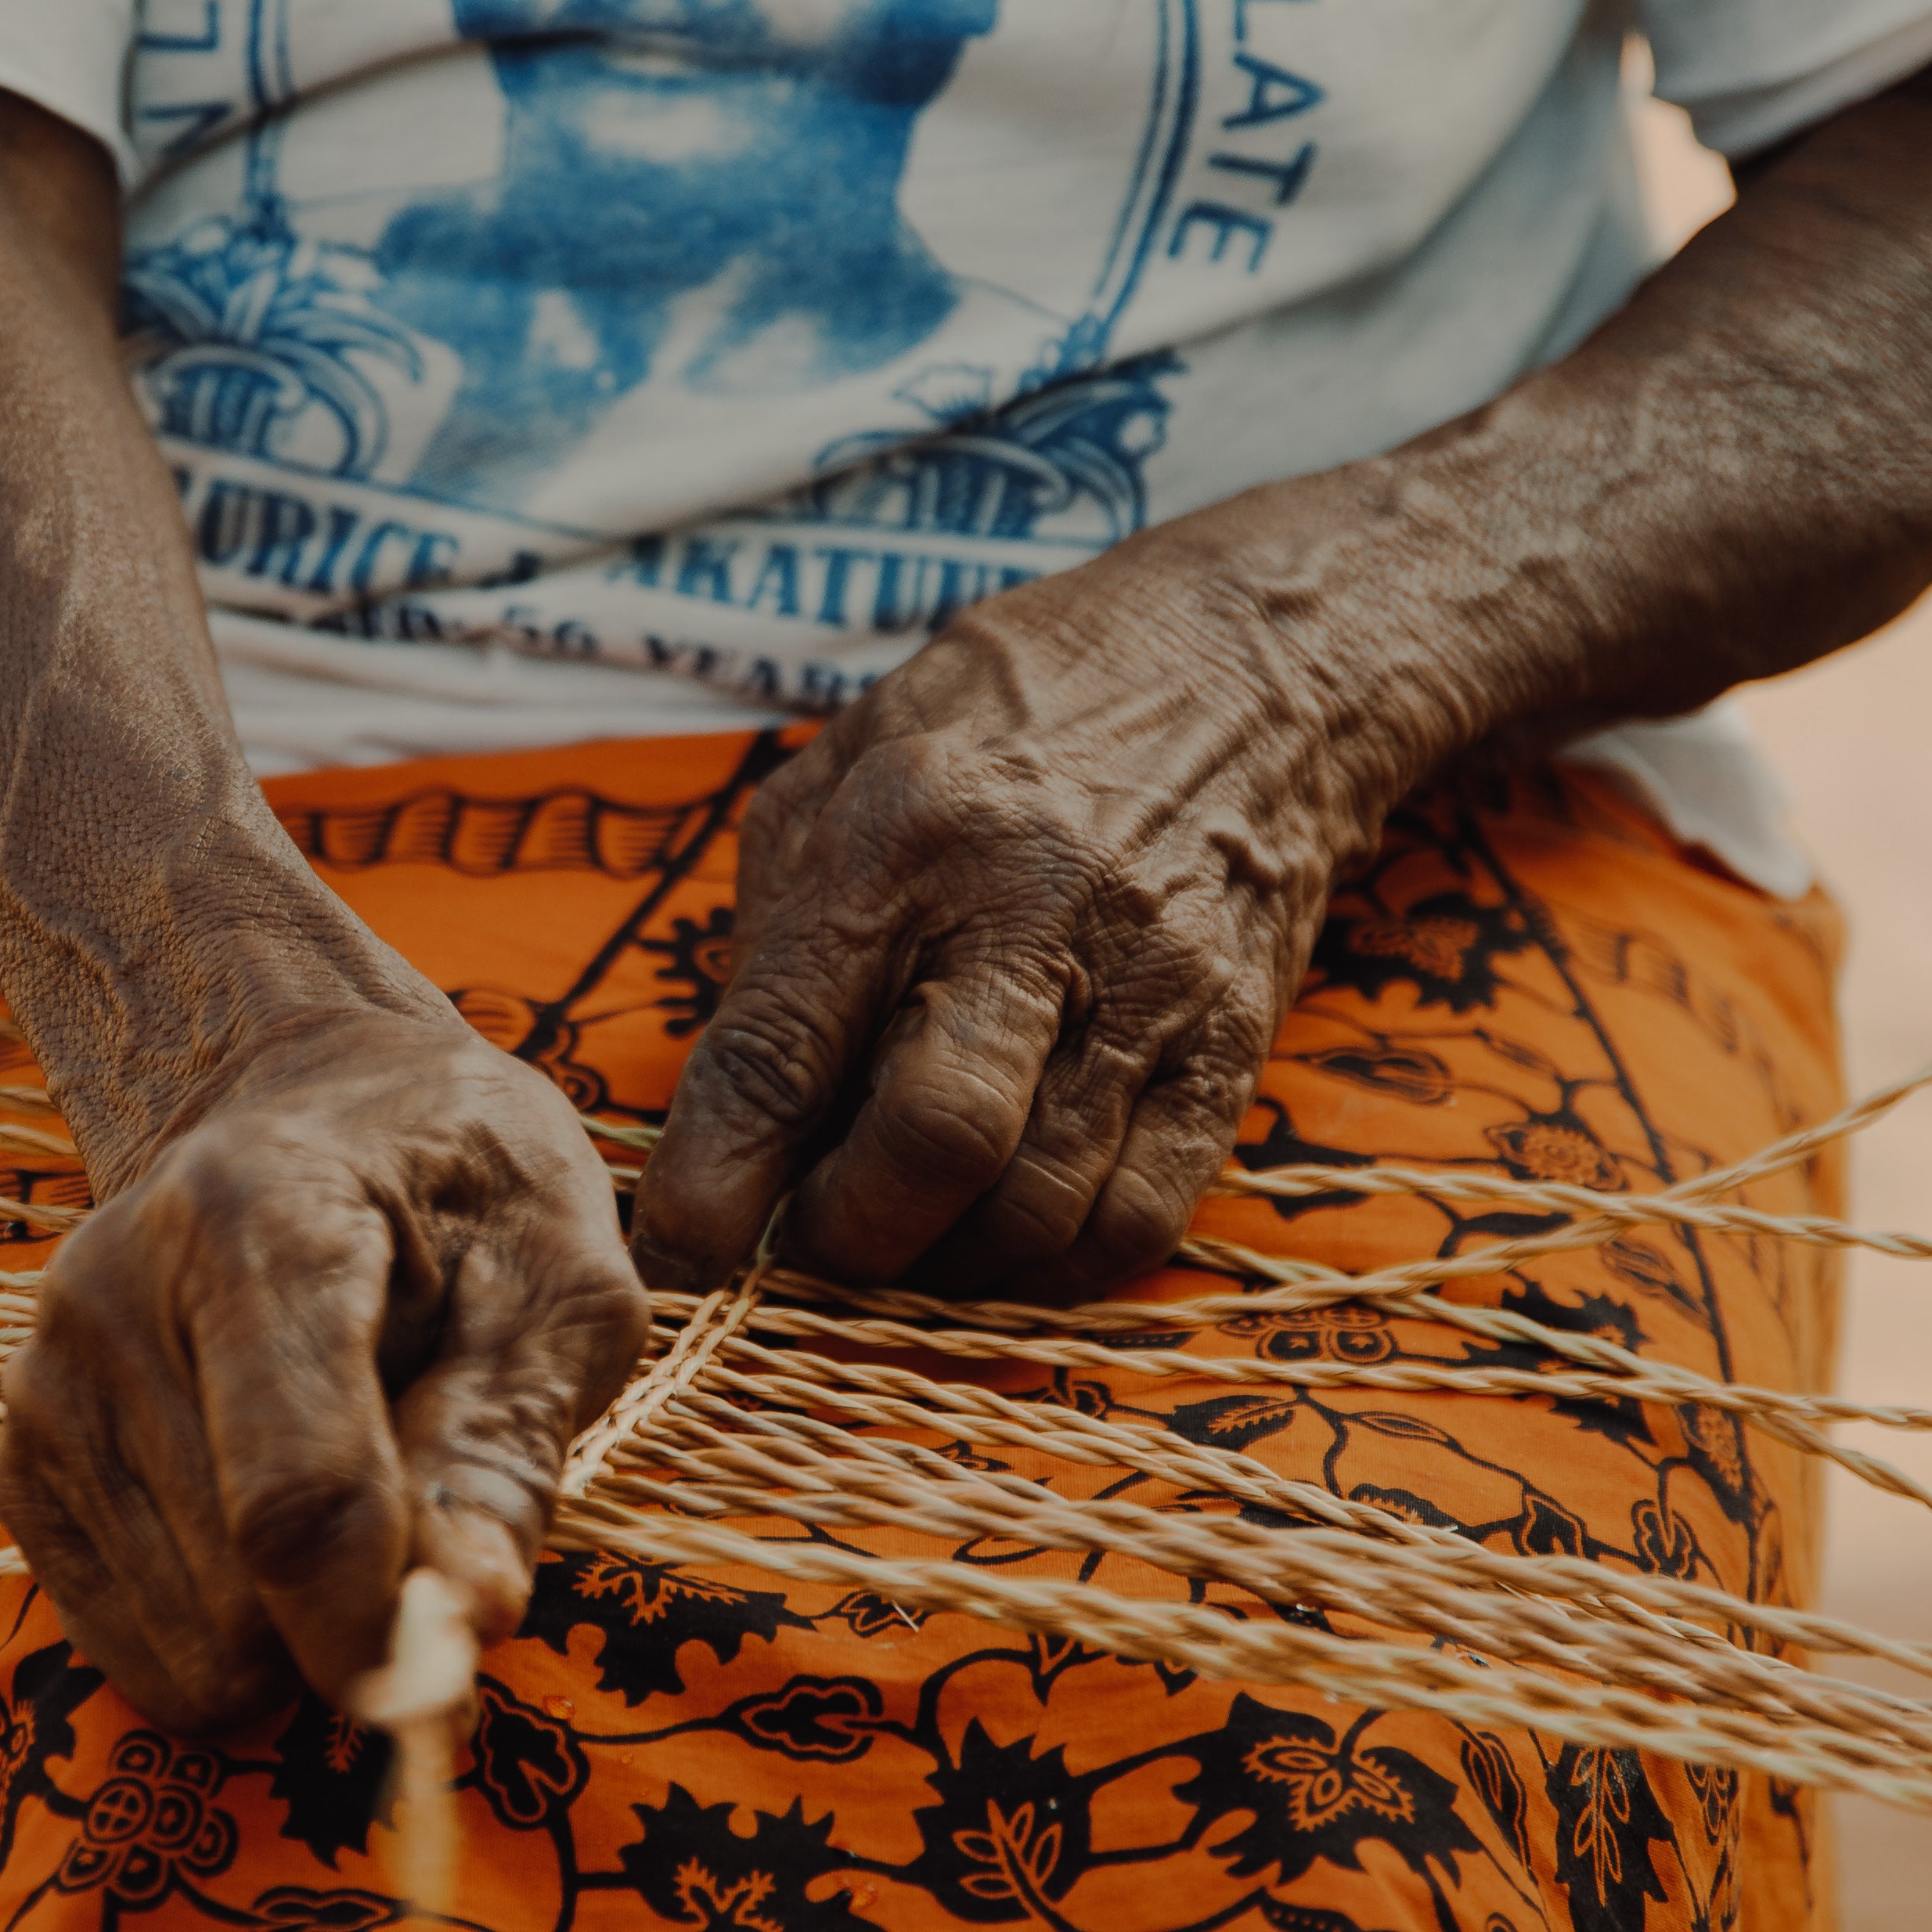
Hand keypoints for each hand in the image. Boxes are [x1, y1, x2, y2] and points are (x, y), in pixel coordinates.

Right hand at [0, 1001, 648, 1732]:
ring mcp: (45, 1383)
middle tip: (427, 1514)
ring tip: (345, 1474)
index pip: (297, 1494)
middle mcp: (110, 1296)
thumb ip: (512, 1446)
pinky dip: (227, 1627)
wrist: (312, 1106)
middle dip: (357, 1611)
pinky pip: (134, 1648)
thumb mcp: (557, 1276)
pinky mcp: (20, 1462)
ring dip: (293, 1619)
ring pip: (186, 1641)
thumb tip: (471, 1621)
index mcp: (255, 1220)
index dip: (373, 1625)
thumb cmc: (462, 1187)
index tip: (448, 1679)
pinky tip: (267, 1506)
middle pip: (238, 1588)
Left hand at [631, 481, 1437, 1304]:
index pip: (784, 1047)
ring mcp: (1149, 983)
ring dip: (946, 1268)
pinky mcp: (1233, 1042)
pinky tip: (1004, 1236)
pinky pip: (1142, 1219)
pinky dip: (1055, 1269)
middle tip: (805, 1244)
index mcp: (903, 830)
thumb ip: (779, 926)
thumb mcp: (853, 760)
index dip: (712, 1181)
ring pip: (1040, 1206)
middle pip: (932, 1144)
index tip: (675, 1260)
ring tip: (902, 1238)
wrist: (1256, 662)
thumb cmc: (1020, 712)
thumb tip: (728, 1110)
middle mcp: (1031, 909)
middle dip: (844, 1240)